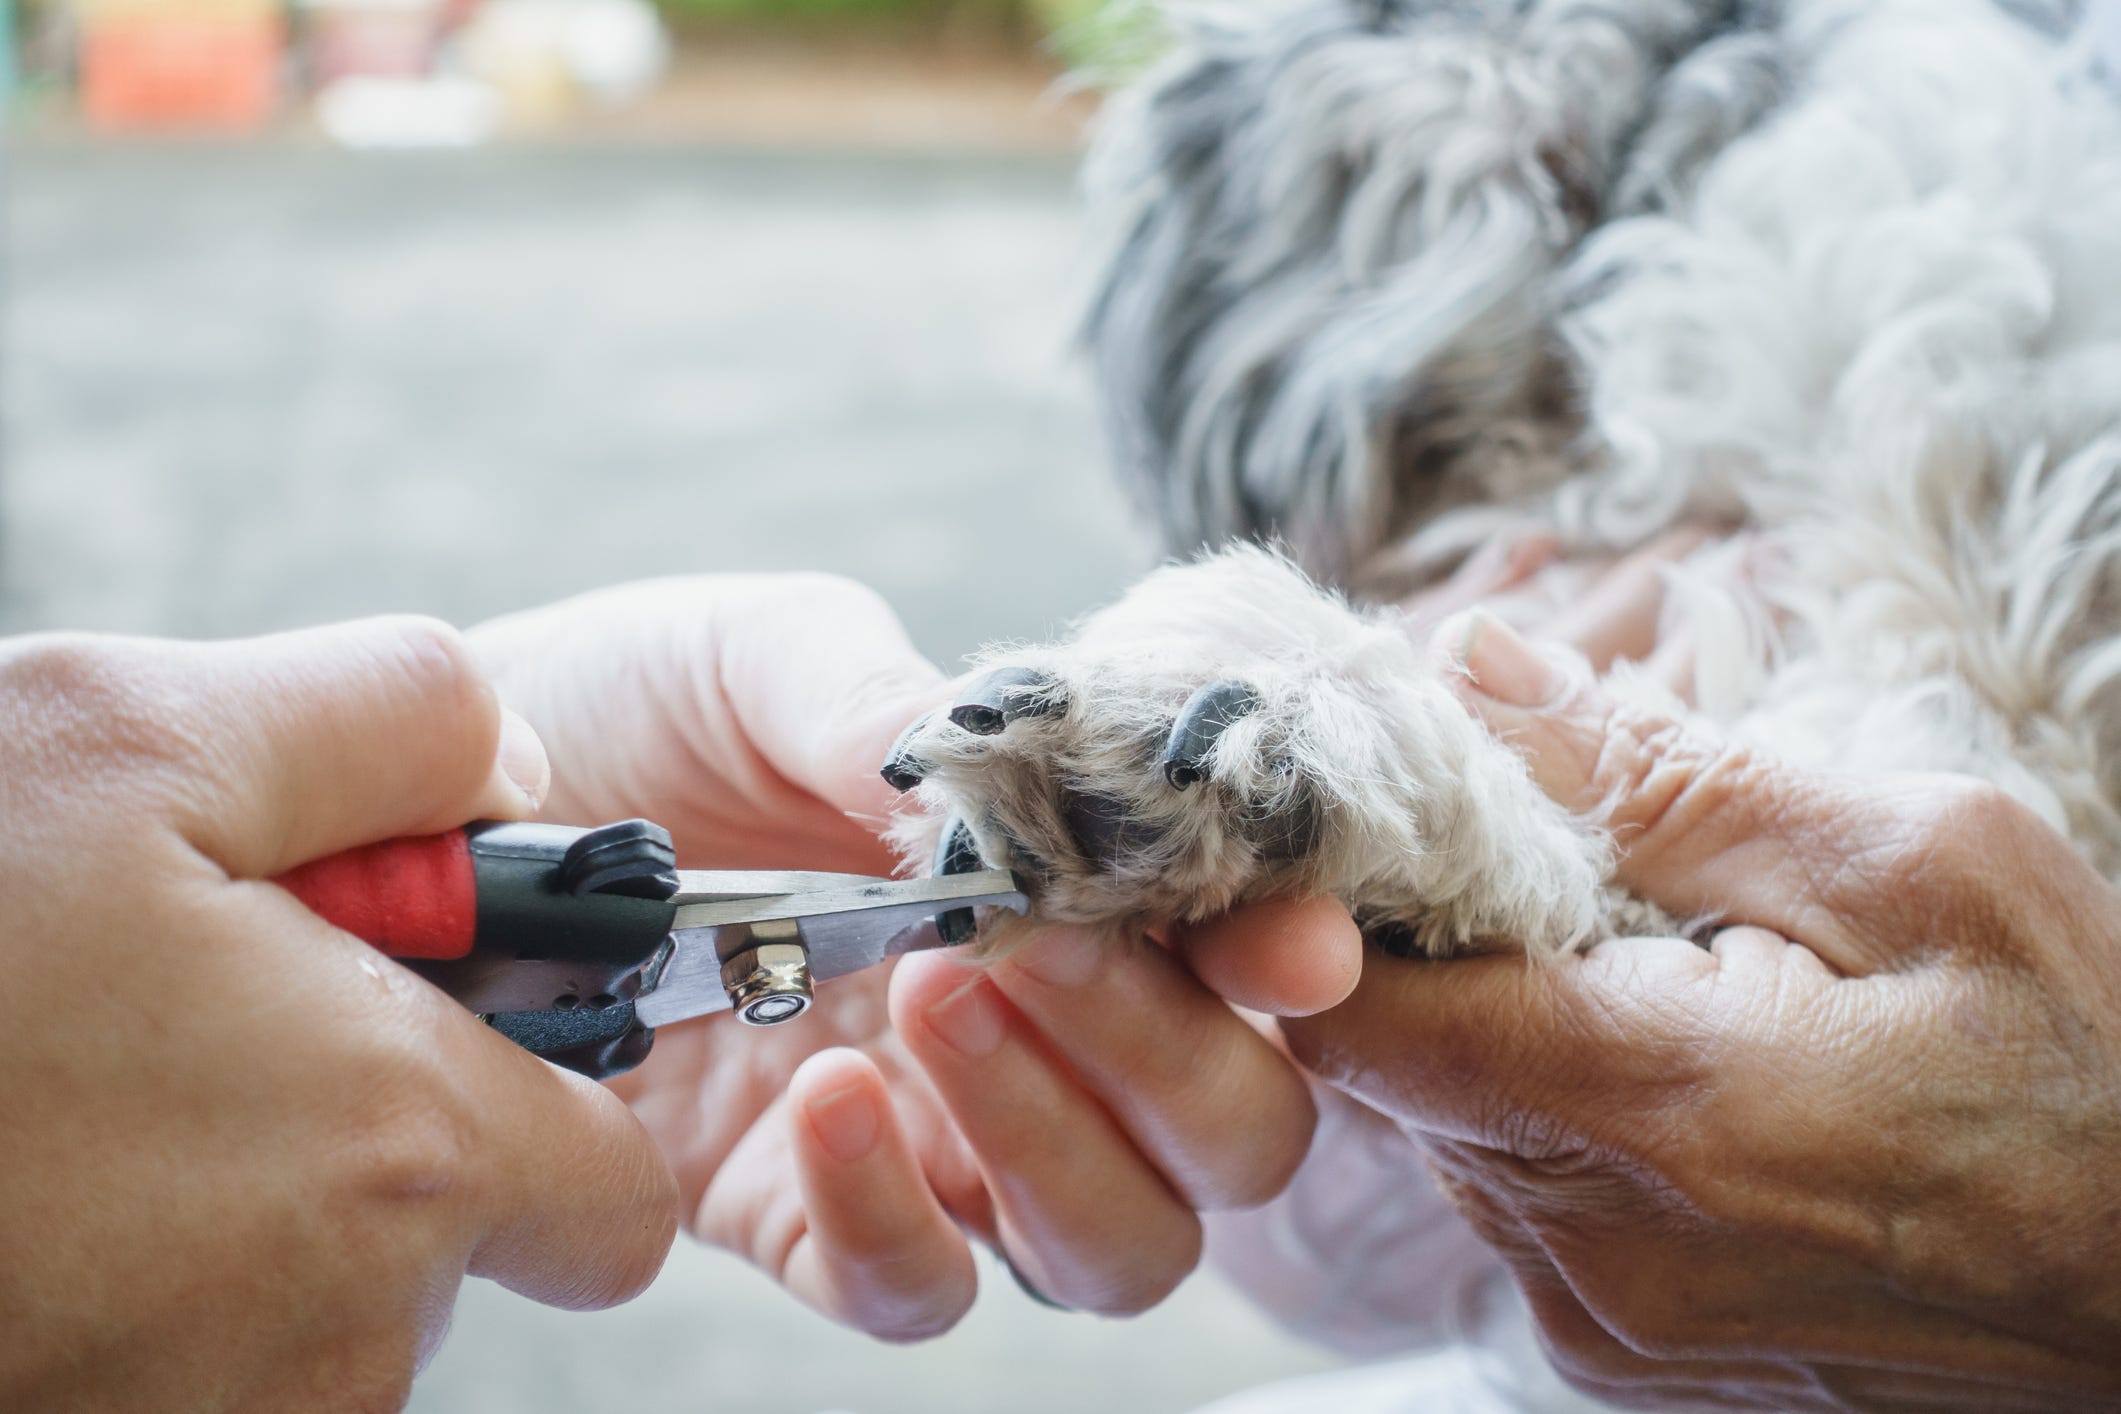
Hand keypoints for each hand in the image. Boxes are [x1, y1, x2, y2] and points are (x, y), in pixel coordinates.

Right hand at [0, 619, 675, 1411]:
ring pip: (312, 1315)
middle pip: (453, 1251)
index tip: (457, 1031)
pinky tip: (31, 1187)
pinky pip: (194, 1365)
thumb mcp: (137, 732)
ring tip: (76, 1099)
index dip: (558, 1104)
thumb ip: (396, 721)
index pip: (613, 1196)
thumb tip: (516, 773)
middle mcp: (333, 1338)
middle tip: (197, 1029)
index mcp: (397, 1153)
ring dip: (238, 1211)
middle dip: (369, 1140)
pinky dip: (140, 1281)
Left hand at [472, 575, 1359, 1338]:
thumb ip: (899, 714)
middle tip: (1037, 951)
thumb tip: (1017, 800)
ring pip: (1117, 1247)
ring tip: (928, 998)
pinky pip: (916, 1292)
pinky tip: (823, 1096)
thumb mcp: (764, 657)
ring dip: (1058, 1144)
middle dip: (1174, 1058)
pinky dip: (895, 1220)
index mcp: (1064, 882)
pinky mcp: (800, 1211)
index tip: (1283, 950)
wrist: (443, 801)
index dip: (1297, 959)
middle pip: (1231, 1136)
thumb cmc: (631, 702)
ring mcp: (932, 1136)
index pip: (1248, 952)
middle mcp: (1037, 1027)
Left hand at [1284, 613, 2120, 1410]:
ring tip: (1649, 969)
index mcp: (1653, 1109)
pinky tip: (1679, 1070)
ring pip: (1444, 1128)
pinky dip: (1554, 1116)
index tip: (1396, 816)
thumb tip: (1472, 671)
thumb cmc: (2094, 1069)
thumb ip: (1660, 776)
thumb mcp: (1916, 863)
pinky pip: (1518, 1202)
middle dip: (1438, 944)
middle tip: (1560, 867)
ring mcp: (1602, 1321)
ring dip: (1502, 1028)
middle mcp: (1590, 1246)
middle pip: (1389, 1062)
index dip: (1335, 899)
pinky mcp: (1624, 1353)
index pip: (1349, 1007)